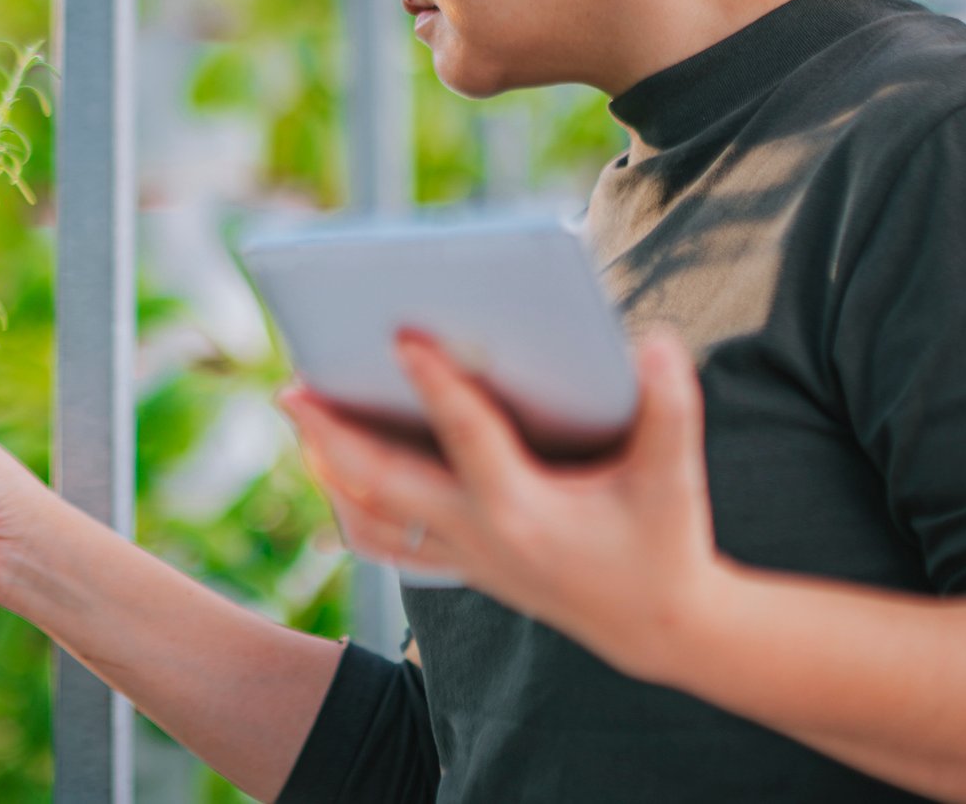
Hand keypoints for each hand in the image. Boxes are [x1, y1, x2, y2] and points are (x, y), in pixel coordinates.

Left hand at [278, 328, 725, 681]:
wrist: (657, 628)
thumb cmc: (663, 540)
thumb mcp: (673, 478)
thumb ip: (670, 407)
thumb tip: (655, 340)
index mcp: (525, 511)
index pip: (469, 438)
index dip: (437, 385)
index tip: (402, 337)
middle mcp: (481, 536)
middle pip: (384, 486)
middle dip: (333, 436)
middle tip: (292, 386)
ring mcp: (464, 557)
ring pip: (373, 518)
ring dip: (329, 470)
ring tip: (301, 415)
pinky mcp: (462, 566)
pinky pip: (387, 543)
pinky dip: (351, 508)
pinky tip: (330, 472)